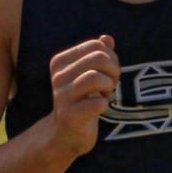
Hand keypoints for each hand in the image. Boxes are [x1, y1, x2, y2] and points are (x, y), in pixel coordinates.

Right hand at [49, 35, 118, 158]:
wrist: (67, 134)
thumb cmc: (82, 100)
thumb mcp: (90, 74)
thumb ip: (98, 55)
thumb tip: (107, 39)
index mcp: (60, 61)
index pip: (96, 46)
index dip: (111, 58)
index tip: (108, 74)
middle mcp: (57, 76)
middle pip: (98, 58)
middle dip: (114, 71)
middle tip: (111, 84)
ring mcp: (61, 96)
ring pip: (95, 77)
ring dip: (109, 86)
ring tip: (105, 94)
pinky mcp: (69, 115)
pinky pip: (97, 103)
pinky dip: (104, 104)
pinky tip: (100, 108)